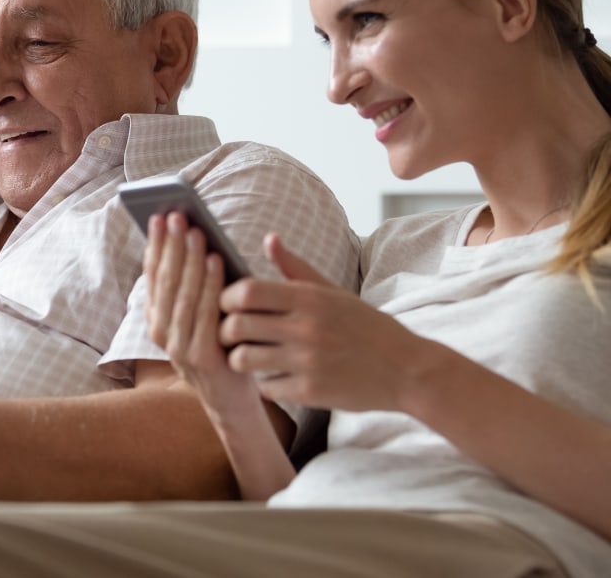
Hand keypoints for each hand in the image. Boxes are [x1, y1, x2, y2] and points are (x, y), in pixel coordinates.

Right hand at [145, 212, 262, 420]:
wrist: (234, 402)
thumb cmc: (222, 349)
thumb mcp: (201, 316)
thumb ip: (195, 288)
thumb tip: (197, 240)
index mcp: (157, 321)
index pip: (153, 276)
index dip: (156, 245)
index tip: (159, 216)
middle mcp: (161, 333)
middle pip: (164, 281)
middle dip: (170, 245)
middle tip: (176, 215)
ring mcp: (179, 347)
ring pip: (181, 294)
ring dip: (188, 259)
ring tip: (196, 232)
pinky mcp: (201, 357)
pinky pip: (204, 312)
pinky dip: (210, 283)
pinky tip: (217, 261)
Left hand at [221, 233, 434, 411]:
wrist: (407, 370)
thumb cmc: (365, 327)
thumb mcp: (333, 292)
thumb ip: (295, 268)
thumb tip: (268, 239)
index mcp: (310, 298)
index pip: (246, 291)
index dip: (226, 298)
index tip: (229, 305)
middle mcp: (306, 327)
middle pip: (236, 325)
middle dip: (225, 330)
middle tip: (230, 334)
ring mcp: (308, 362)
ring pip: (243, 359)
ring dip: (238, 359)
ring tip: (246, 356)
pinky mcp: (311, 392)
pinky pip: (264, 388)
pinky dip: (263, 385)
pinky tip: (272, 378)